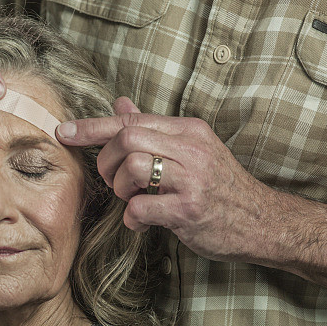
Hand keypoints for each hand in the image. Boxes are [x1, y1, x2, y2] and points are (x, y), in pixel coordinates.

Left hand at [56, 97, 273, 261]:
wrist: (263, 222)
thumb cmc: (221, 188)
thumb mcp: (192, 150)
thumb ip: (154, 129)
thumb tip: (119, 103)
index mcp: (187, 131)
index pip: (130, 119)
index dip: (91, 126)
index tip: (63, 132)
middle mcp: (190, 149)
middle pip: (126, 138)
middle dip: (106, 162)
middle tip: (114, 181)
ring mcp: (192, 179)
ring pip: (132, 168)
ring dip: (120, 189)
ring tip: (133, 200)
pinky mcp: (190, 210)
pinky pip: (141, 207)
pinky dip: (132, 218)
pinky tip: (142, 222)